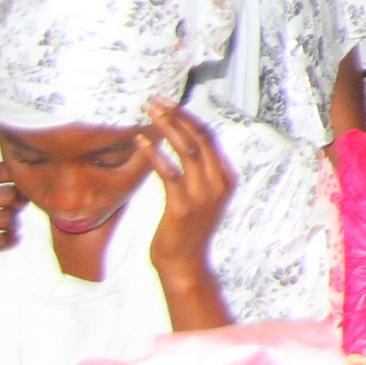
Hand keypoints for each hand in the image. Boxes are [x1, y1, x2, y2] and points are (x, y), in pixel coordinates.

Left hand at [143, 100, 235, 279]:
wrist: (184, 263)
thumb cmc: (186, 230)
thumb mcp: (200, 197)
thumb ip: (197, 173)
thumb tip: (181, 145)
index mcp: (224, 178)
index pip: (209, 138)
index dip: (189, 117)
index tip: (169, 103)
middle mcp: (218, 183)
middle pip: (200, 138)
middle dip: (177, 115)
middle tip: (156, 100)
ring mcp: (202, 195)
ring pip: (187, 150)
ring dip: (167, 127)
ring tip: (149, 113)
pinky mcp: (182, 206)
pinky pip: (169, 173)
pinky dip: (155, 155)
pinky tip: (140, 142)